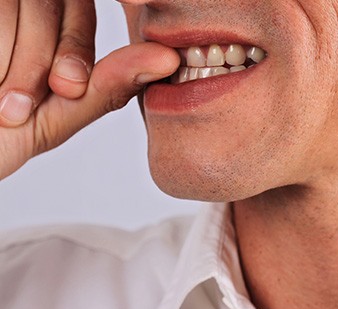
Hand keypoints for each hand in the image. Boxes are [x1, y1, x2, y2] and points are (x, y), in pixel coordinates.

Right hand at [0, 0, 179, 179]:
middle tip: (18, 107)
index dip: (73, 48)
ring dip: (11, 64)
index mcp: (41, 29)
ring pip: (19, 6)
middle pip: (45, 3)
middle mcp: (13, 11)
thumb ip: (107, 86)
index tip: (63, 89)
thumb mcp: (55, 116)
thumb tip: (168, 58)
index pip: (76, 10)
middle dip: (38, 59)